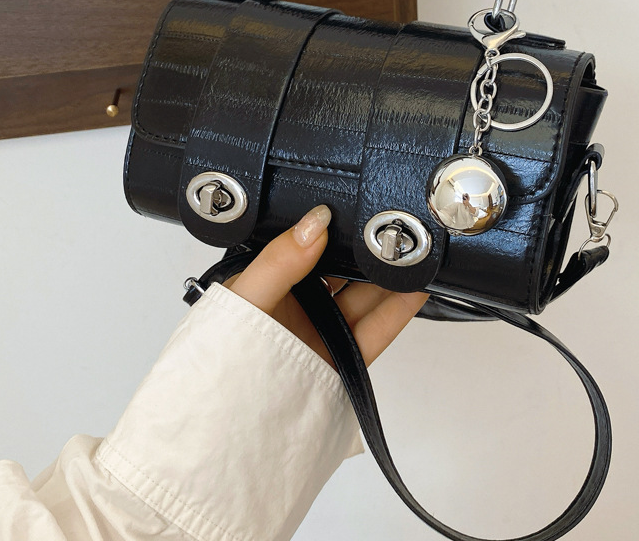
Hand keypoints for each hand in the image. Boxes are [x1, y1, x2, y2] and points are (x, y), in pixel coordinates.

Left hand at [224, 205, 427, 367]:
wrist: (230, 425)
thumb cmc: (222, 360)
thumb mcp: (246, 298)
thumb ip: (280, 261)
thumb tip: (314, 223)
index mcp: (274, 282)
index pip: (312, 246)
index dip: (337, 230)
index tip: (361, 213)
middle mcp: (302, 304)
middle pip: (346, 270)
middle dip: (371, 251)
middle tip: (396, 230)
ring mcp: (326, 331)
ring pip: (368, 296)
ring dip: (392, 276)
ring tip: (414, 253)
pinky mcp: (346, 358)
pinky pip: (379, 328)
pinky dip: (400, 308)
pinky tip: (416, 287)